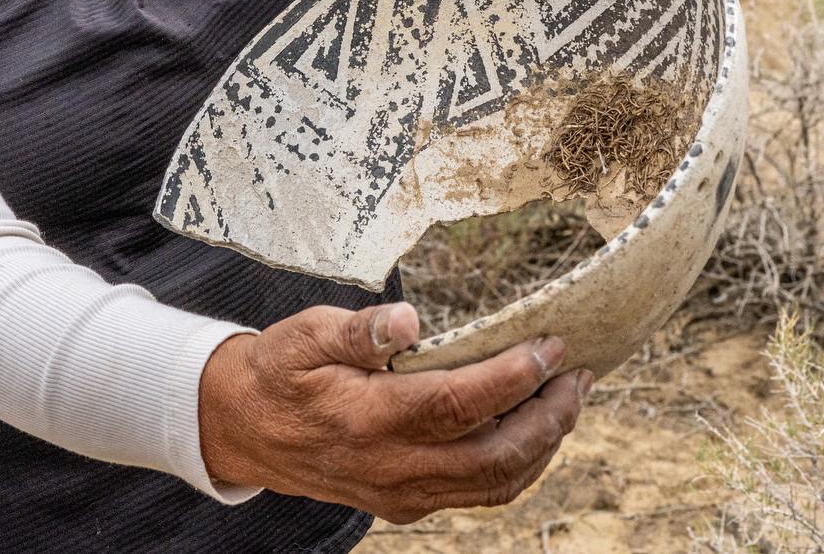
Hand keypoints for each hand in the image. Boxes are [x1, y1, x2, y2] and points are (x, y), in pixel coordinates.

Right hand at [197, 302, 590, 523]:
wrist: (245, 429)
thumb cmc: (280, 371)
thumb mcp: (303, 335)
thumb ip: (356, 330)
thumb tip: (406, 320)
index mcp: (367, 420)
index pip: (457, 404)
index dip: (511, 378)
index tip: (550, 346)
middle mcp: (392, 467)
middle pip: (493, 456)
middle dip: (547, 416)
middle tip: (578, 374)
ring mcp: (403, 492)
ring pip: (494, 482)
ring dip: (543, 443)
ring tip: (570, 398)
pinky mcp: (408, 502)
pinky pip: (479, 492)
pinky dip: (519, 464)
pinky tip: (536, 428)